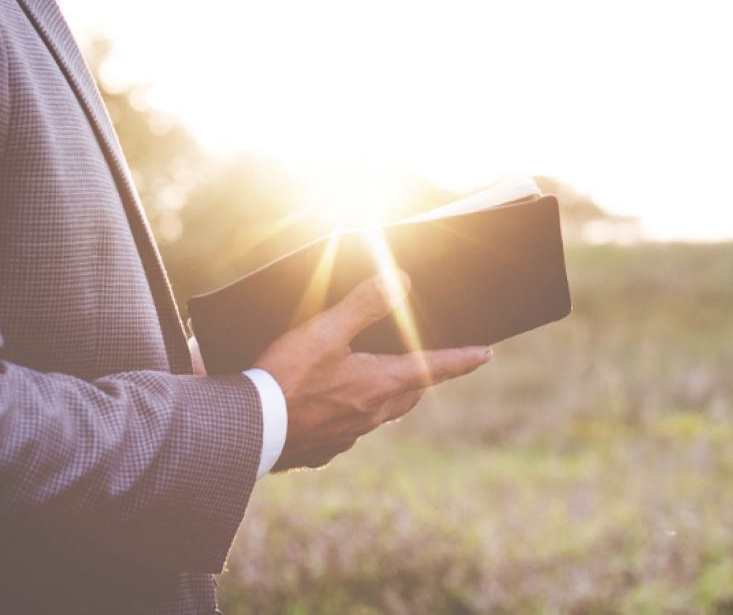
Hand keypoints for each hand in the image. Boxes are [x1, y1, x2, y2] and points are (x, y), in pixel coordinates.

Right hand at [253, 271, 492, 470]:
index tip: (486, 354)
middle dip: (423, 377)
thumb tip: (402, 281)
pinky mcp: (321, 450)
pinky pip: (348, 432)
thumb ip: (364, 305)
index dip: (462, 359)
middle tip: (429, 364)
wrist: (247, 430)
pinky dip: (350, 416)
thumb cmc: (285, 377)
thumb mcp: (325, 331)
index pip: (433, 368)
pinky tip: (332, 408)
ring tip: (379, 382)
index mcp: (379, 385)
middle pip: (410, 394)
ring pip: (381, 415)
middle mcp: (370, 415)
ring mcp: (346, 436)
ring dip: (387, 397)